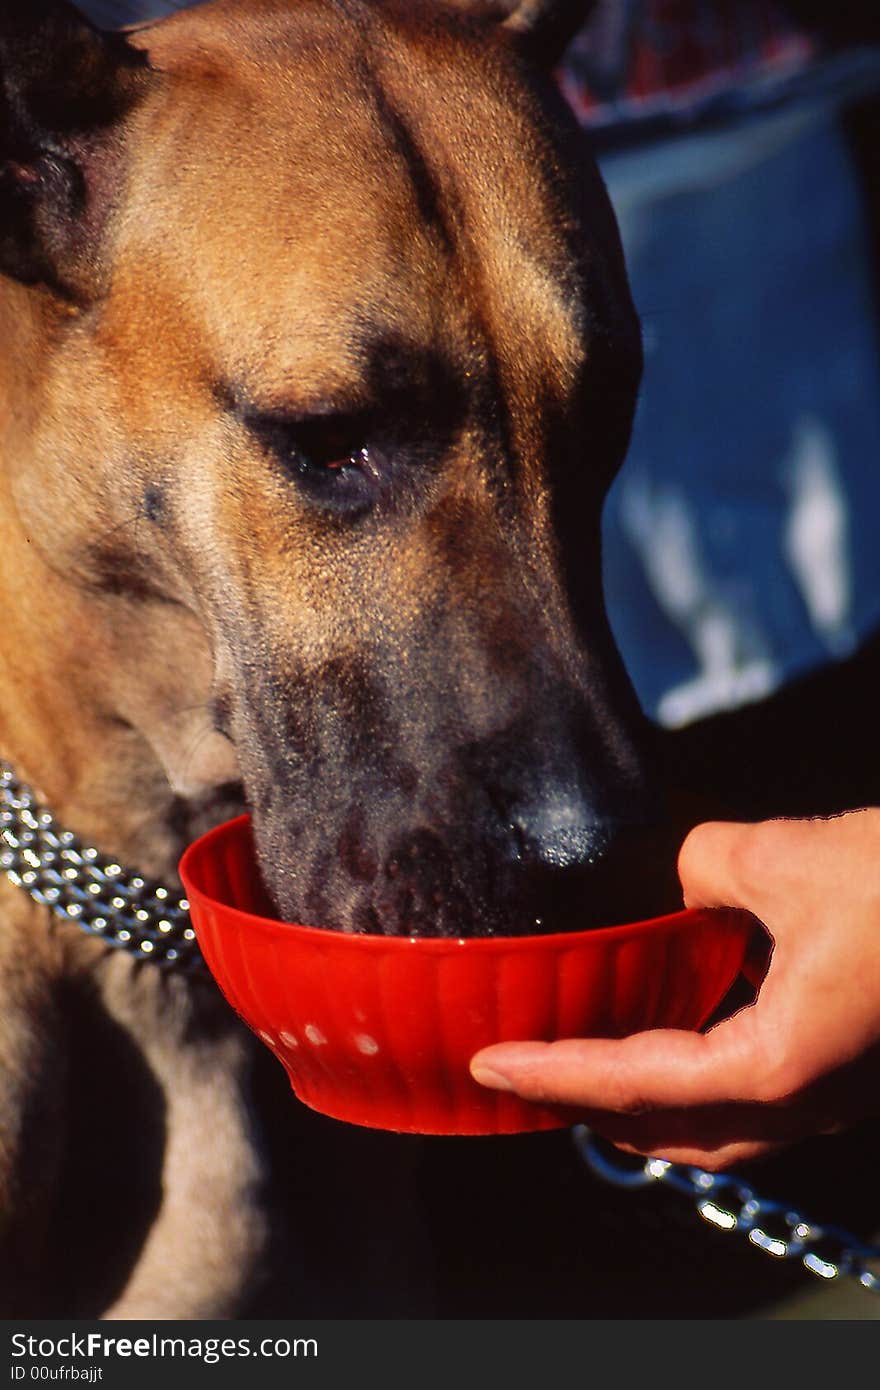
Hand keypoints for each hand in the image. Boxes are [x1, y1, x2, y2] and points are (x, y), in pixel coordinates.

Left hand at [470, 809, 879, 1167]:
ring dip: (651, 1096)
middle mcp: (812, 1100)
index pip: (633, 1082)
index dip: (553, 1073)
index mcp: (781, 1067)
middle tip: (531, 1079)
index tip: (491, 1067)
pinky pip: (766, 1086)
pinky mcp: (861, 1059)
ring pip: (725, 1120)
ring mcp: (845, 1089)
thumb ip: (708, 866)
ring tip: (593, 1058)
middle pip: (675, 1128)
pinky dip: (706, 1067)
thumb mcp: (791, 860)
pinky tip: (689, 1012)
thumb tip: (680, 873)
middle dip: (595, 1107)